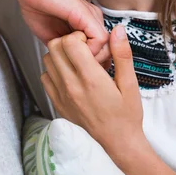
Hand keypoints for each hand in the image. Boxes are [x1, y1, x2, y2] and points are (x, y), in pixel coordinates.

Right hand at [15, 0, 111, 68]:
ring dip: (89, 58)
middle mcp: (94, 17)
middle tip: (75, 67)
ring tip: (70, 58)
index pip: (101, 49)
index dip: (91, 63)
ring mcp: (92, 15)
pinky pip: (99, 39)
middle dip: (93, 64)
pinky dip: (87, 50)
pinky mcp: (86, 13)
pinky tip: (70, 48)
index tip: (76, 69)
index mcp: (87, 21)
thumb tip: (71, 67)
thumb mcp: (52, 36)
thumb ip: (65, 50)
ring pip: (107, 47)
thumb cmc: (35, 3)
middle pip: (108, 50)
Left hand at [40, 25, 144, 155]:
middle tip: (83, 49)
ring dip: (60, 54)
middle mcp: (72, 86)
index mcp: (91, 79)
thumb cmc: (126, 114)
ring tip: (77, 61)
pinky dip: (54, 70)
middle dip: (68, 41)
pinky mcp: (57, 104)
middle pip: (54, 47)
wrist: (117, 144)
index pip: (70, 43)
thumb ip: (122, 55)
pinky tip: (70, 74)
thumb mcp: (130, 84)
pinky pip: (45, 78)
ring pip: (47, 60)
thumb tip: (117, 30)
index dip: (79, 36)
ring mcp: (61, 96)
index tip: (90, 43)